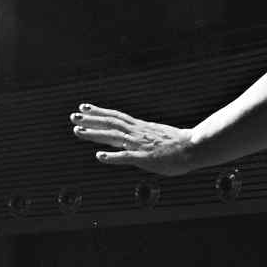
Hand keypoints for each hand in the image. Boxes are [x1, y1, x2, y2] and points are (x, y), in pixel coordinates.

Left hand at [70, 104, 196, 175]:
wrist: (194, 148)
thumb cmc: (177, 144)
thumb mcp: (155, 136)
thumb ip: (141, 136)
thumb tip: (130, 139)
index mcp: (139, 128)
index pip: (115, 117)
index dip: (98, 112)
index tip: (84, 108)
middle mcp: (136, 133)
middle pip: (110, 123)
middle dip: (90, 120)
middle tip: (73, 116)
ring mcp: (139, 145)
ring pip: (113, 137)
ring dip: (94, 134)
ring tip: (77, 131)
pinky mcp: (144, 158)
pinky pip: (126, 157)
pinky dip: (112, 156)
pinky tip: (99, 156)